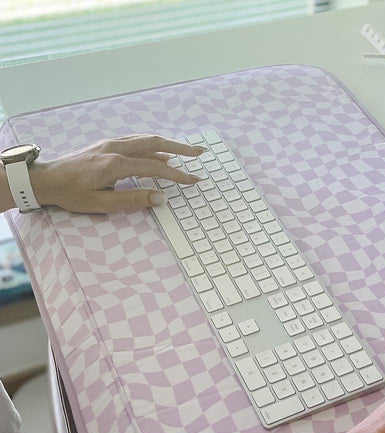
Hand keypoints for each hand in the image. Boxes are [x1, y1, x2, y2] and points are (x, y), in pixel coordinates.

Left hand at [29, 134, 205, 213]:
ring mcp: (110, 144)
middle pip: (155, 143)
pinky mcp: (106, 145)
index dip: (177, 175)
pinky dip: (152, 145)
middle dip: (180, 148)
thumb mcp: (102, 203)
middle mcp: (115, 149)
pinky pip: (135, 141)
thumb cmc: (72, 194)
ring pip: (145, 139)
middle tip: (199, 152)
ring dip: (168, 144)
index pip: (155, 167)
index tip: (193, 180)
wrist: (46, 179)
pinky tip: (159, 153)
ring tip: (185, 152)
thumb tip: (160, 197)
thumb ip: (133, 199)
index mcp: (116, 164)